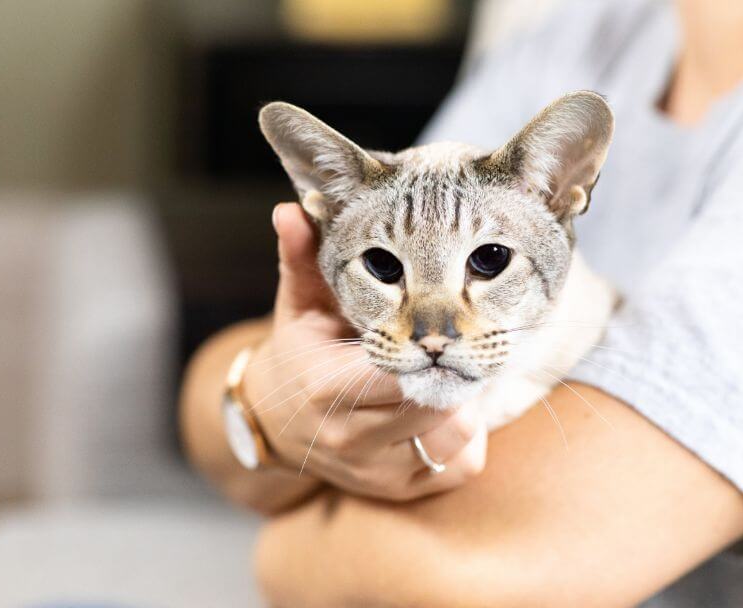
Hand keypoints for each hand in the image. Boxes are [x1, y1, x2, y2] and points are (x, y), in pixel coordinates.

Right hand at [243, 203, 486, 500]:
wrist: (279, 424)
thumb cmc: (301, 352)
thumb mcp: (299, 303)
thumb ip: (302, 257)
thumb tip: (292, 209)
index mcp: (325, 386)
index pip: (398, 370)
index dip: (429, 346)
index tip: (443, 322)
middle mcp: (349, 437)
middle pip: (436, 404)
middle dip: (454, 370)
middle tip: (456, 343)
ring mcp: (375, 472)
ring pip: (455, 438)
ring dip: (463, 404)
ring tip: (445, 375)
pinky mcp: (399, 492)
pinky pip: (460, 466)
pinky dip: (463, 438)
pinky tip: (441, 411)